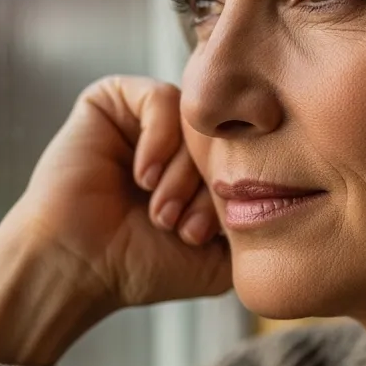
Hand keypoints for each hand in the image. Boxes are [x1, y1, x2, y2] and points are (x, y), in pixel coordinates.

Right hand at [18, 74, 231, 308]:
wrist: (79, 267)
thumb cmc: (141, 265)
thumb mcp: (218, 256)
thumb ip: (254, 225)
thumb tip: (286, 193)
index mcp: (197, 169)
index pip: (242, 155)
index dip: (230, 194)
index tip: (199, 237)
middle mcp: (173, 140)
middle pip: (221, 136)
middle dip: (206, 184)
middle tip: (180, 226)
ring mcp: (143, 119)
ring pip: (194, 120)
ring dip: (182, 170)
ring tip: (159, 211)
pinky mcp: (111, 102)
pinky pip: (161, 97)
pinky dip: (160, 139)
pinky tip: (142, 176)